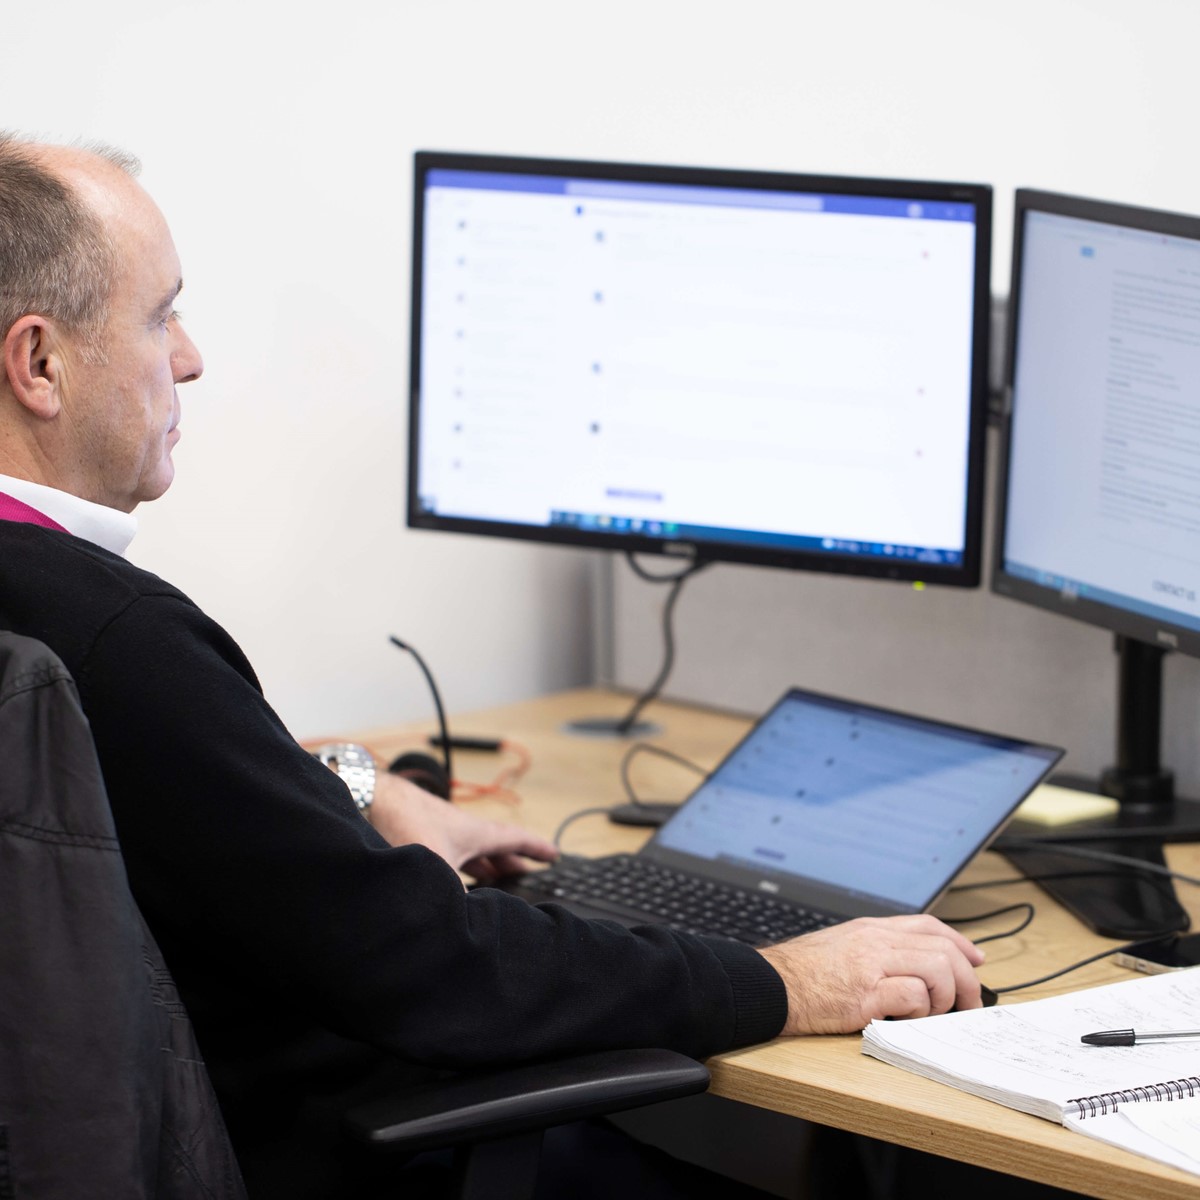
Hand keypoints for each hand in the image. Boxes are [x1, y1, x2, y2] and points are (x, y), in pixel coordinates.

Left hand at [367, 772, 557, 882]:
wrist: (366, 799)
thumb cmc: (403, 821)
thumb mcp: (435, 866)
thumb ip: (453, 899)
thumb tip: (466, 928)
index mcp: (474, 832)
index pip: (514, 839)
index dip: (536, 848)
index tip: (554, 855)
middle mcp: (459, 830)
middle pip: (493, 847)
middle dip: (510, 861)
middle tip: (526, 873)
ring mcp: (438, 832)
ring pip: (468, 851)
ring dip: (483, 866)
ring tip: (492, 881)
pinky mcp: (415, 838)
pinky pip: (447, 855)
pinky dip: (456, 868)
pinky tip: (448, 881)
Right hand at [758, 915, 986, 1034]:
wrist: (770, 985)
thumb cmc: (802, 973)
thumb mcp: (841, 946)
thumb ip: (873, 950)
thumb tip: (908, 968)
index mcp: (871, 929)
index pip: (928, 926)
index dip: (959, 942)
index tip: (975, 959)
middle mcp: (876, 941)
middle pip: (943, 948)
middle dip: (966, 979)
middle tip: (967, 1004)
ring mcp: (872, 966)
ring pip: (937, 969)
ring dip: (946, 998)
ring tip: (933, 1015)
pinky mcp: (866, 995)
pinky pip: (914, 997)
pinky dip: (920, 1012)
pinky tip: (907, 1020)